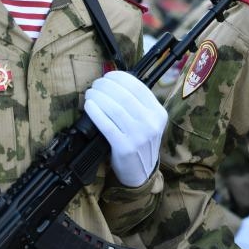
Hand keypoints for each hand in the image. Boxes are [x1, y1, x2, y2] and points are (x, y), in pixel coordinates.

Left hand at [85, 70, 168, 186]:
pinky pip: (107, 125)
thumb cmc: (141, 144)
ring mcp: (139, 136)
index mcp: (159, 113)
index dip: (121, 78)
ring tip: (90, 93)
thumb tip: (114, 83)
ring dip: (98, 97)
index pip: (139, 88)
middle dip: (106, 86)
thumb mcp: (149, 123)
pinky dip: (96, 113)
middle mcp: (151, 123)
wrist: (141, 173)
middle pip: (125, 96)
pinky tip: (89, 106)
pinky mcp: (124, 147)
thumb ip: (138, 105)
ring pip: (115, 108)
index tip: (108, 76)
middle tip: (95, 84)